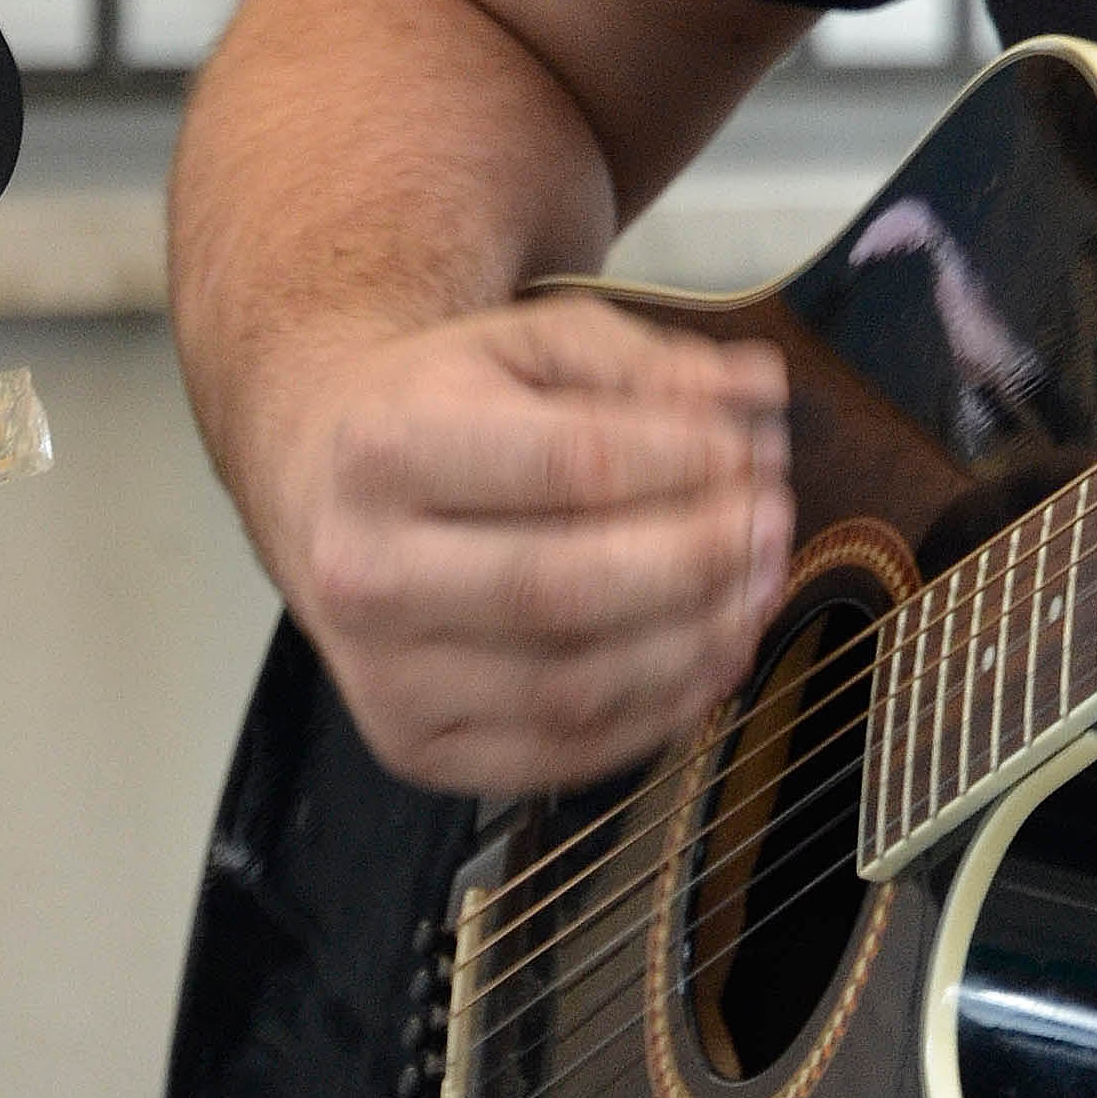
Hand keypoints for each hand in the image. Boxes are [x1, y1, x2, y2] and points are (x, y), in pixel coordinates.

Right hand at [262, 296, 794, 795]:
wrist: (322, 485)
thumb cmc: (443, 408)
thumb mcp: (528, 343)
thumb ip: (645, 363)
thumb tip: (757, 392)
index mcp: (383, 451)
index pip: (567, 464)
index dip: (682, 462)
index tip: (753, 449)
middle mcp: (364, 573)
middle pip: (566, 588)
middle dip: (698, 559)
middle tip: (774, 521)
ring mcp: (381, 677)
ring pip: (570, 687)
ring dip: (694, 643)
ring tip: (760, 585)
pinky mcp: (412, 748)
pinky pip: (559, 754)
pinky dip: (658, 714)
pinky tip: (715, 656)